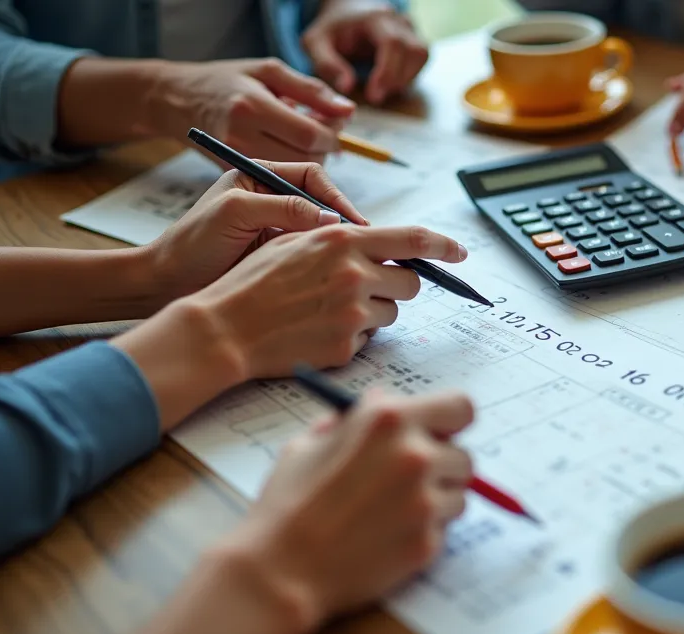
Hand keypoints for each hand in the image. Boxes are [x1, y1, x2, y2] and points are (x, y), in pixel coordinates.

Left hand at [145, 161, 366, 303]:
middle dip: (342, 220)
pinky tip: (331, 272)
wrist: (166, 283)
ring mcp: (275, 227)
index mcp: (259, 176)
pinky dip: (323, 259)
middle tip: (362, 243)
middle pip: (321, 201)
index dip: (335, 197)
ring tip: (350, 259)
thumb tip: (331, 218)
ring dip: (335, 242)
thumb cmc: (192, 243)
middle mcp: (271, 198)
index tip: (352, 222)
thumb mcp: (235, 213)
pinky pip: (309, 251)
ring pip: (319, 228)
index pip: (311, 176)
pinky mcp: (276, 254)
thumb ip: (282, 207)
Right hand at [147, 58, 355, 162]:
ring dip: (309, 164)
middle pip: (303, 160)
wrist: (175, 100)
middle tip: (325, 136)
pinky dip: (290, 173)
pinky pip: (273, 183)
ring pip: (291, 176)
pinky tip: (287, 153)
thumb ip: (311, 91)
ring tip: (305, 142)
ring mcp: (232, 158)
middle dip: (323, 152)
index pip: (308, 134)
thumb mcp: (268, 72)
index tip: (336, 128)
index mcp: (252, 106)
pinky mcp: (229, 174)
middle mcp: (240, 135)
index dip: (331, 136)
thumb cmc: (227, 81)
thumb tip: (348, 110)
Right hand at [182, 219, 467, 379]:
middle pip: (411, 281)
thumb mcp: (294, 242)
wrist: (223, 328)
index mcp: (341, 240)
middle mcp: (353, 273)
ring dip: (372, 313)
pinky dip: (352, 338)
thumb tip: (379, 241)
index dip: (444, 244)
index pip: (412, 238)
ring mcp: (352, 312)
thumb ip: (340, 239)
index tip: (460, 252)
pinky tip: (317, 332)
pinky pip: (369, 340)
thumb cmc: (252, 283)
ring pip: (391, 313)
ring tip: (327, 311)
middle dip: (396, 285)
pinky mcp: (346, 346)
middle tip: (363, 289)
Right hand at [225, 390, 473, 622]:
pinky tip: (388, 535)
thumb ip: (354, 418)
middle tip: (411, 480)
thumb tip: (380, 398)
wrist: (280, 569)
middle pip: (464, 455)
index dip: (451, 422)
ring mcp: (425, 501)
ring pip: (458, 494)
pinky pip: (443, 528)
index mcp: (388, 420)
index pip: (460, 407)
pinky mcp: (428, 542)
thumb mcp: (310, 443)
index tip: (440, 433)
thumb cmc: (288, 503)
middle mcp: (415, 455)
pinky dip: (424, 531)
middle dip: (442, 466)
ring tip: (394, 510)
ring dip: (437, 499)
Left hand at [303, 0, 427, 103]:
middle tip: (375, 97)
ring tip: (382, 87)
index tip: (373, 96)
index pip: (392, 43)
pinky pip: (422, 58)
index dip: (387, 72)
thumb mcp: (316, 43)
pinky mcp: (415, 37)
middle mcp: (397, 20)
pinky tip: (389, 80)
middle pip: (413, 50)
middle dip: (396, 80)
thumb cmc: (331, 30)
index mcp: (373, 18)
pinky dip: (409, 74)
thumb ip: (327, 64)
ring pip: (421, 55)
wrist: (346, 13)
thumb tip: (346, 87)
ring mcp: (409, 27)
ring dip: (405, 78)